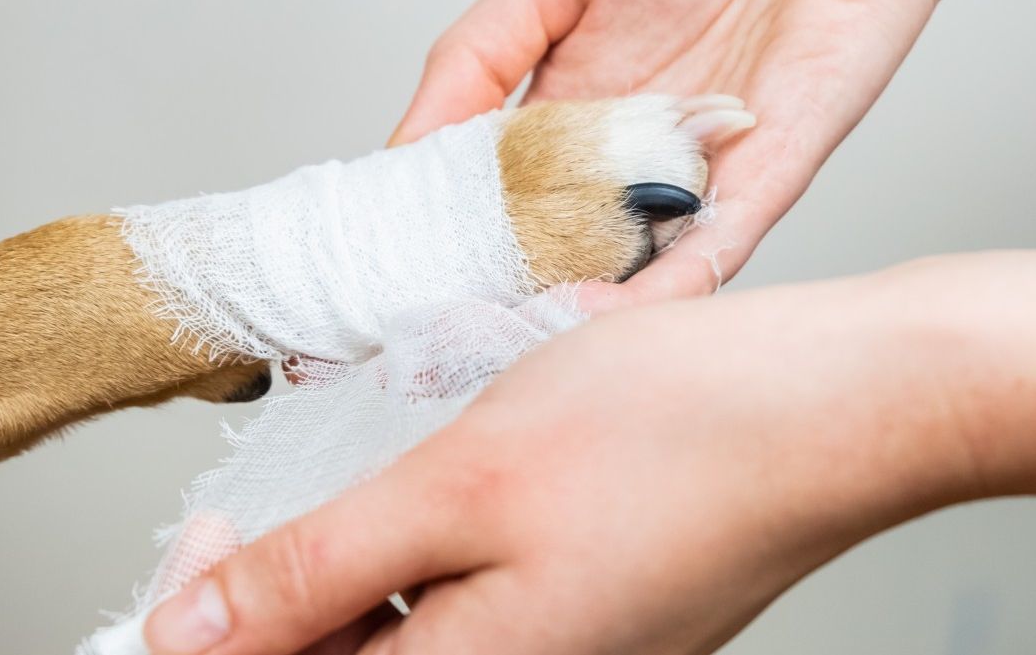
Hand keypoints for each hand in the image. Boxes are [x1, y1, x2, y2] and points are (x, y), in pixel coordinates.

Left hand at [142, 267, 981, 654]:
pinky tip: (440, 490)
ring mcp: (568, 652)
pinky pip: (473, 601)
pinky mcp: (597, 613)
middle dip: (278, 599)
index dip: (210, 631)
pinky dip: (425, 552)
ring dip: (352, 572)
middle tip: (252, 517)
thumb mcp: (460, 485)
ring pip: (407, 632)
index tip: (201, 548)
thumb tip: (193, 642)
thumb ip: (319, 572)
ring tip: (359, 494)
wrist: (843, 406)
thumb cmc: (679, 433)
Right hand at [390, 0, 987, 307]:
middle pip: (550, 249)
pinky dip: (657, 292)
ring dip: (565, 313)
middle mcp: (631, 155)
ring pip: (625, 271)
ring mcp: (697, 173)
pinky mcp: (768, 178)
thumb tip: (400, 149)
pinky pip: (708, 251)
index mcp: (573, 107)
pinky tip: (595, 319)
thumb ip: (477, 57)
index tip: (387, 281)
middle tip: (425, 341)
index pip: (494, 196)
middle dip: (494, 297)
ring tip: (494, 347)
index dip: (443, 240)